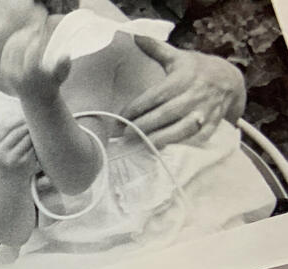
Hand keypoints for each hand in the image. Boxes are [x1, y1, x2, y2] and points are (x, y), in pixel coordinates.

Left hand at [0, 25, 71, 101]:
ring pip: (11, 47)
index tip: (43, 31)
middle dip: (27, 34)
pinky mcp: (5, 70)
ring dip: (20, 36)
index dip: (37, 38)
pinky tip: (22, 36)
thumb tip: (65, 54)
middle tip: (35, 27)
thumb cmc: (52, 83)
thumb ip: (64, 65)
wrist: (36, 99)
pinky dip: (13, 42)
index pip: (32, 50)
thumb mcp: (61, 76)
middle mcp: (18, 73)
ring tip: (30, 30)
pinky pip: (7, 51)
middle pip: (19, 47)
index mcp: (32, 74)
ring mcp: (9, 72)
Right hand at [0, 119, 40, 182]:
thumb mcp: (0, 145)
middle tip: (38, 120)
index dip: (19, 119)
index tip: (27, 115)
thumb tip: (21, 111)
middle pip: (18, 131)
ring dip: (35, 132)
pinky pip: (34, 147)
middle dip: (29, 124)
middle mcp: (0, 152)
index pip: (7, 126)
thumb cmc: (7, 157)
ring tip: (41, 128)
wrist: (10, 180)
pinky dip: (38, 142)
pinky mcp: (25, 163)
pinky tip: (41, 140)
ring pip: (28, 138)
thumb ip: (6, 130)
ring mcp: (13, 158)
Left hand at [120, 36, 244, 147]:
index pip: (154, 95)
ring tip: (141, 145)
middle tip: (124, 135)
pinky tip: (164, 150)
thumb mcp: (178, 57)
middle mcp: (194, 94)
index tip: (119, 118)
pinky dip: (182, 145)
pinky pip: (197, 137)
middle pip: (165, 114)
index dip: (136, 108)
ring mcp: (206, 110)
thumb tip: (135, 36)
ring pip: (181, 128)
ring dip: (160, 138)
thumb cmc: (197, 69)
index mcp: (183, 77)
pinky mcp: (214, 124)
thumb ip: (156, 49)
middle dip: (143, 126)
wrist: (231, 80)